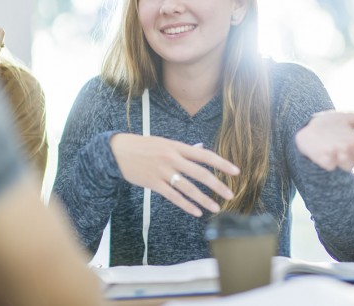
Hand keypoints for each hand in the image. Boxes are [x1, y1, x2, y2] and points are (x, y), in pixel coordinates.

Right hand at [110, 134, 239, 216]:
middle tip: (231, 194)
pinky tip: (196, 211)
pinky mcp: (153, 183)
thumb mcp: (164, 143)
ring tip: (216, 207)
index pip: (204, 155)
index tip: (236, 171)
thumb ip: (183, 149)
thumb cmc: (143, 146)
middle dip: (217, 185)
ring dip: (204, 199)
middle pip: (200, 173)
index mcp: (177, 146)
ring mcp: (163, 171)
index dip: (222, 163)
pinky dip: (186, 205)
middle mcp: (172, 158)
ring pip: (188, 188)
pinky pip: (173, 196)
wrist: (117, 151)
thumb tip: (201, 151)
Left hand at [295, 110, 353, 170]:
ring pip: (349, 166)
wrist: (308, 128)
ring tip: (343, 147)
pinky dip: (330, 160)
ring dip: (348, 158)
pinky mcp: (324, 160)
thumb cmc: (329, 124)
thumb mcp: (344, 118)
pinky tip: (328, 150)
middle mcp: (348, 151)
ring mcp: (336, 157)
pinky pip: (329, 165)